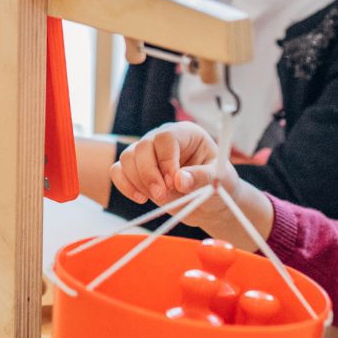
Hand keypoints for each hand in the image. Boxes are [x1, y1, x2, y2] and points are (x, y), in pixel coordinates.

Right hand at [112, 124, 274, 243]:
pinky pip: (118, 171)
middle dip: (149, 174)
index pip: (166, 138)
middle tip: (163, 195)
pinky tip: (141, 198)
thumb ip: (202, 178)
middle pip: (143, 146)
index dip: (166, 160)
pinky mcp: (136, 170)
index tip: (173, 182)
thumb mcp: (219, 180)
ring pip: (128, 158)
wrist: (210, 203)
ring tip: (158, 198)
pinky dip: (125, 185)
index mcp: (186, 134)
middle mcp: (163, 140)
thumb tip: (180, 179)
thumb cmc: (219, 185)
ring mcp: (148, 154)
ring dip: (138, 181)